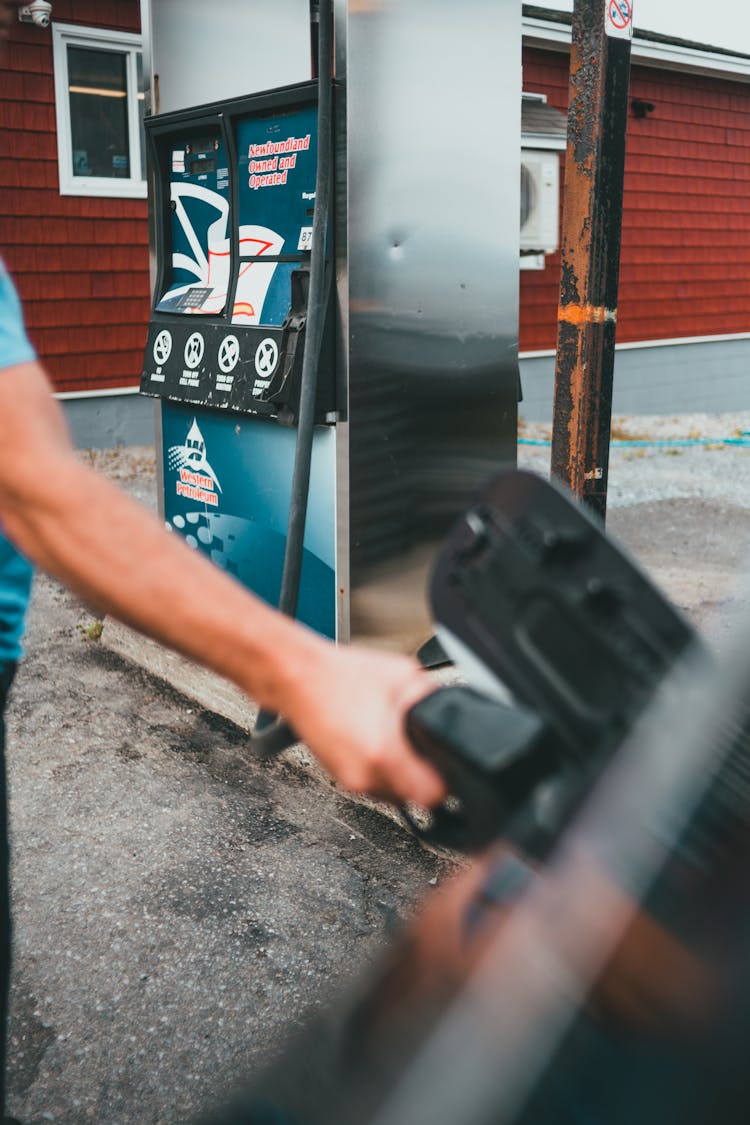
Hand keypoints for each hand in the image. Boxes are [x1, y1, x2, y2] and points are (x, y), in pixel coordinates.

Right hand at [280, 642, 447, 807]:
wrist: (298, 678)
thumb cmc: (341, 675)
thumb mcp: (404, 675)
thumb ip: (433, 699)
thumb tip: (449, 715)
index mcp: (385, 754)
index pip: (433, 796)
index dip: (445, 780)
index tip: (443, 764)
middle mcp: (366, 776)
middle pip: (413, 797)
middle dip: (422, 774)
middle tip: (421, 747)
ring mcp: (350, 780)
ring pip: (392, 794)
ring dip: (400, 773)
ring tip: (394, 739)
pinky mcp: (340, 776)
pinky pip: (372, 783)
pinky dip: (380, 767)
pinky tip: (376, 740)